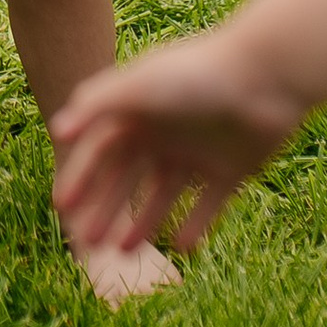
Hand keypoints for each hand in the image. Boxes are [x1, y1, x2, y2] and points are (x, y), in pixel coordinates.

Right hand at [50, 25, 311, 253]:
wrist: (267, 76)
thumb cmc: (197, 73)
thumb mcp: (140, 85)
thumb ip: (97, 104)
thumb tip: (58, 131)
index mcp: (140, 111)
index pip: (102, 150)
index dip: (81, 177)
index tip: (63, 208)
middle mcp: (165, 133)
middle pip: (128, 178)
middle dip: (106, 208)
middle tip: (88, 243)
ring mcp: (198, 153)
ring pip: (163, 196)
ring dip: (142, 222)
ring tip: (124, 253)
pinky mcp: (232, 170)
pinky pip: (209, 206)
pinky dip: (195, 225)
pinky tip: (181, 246)